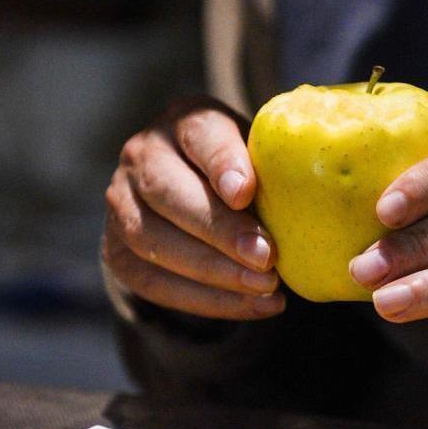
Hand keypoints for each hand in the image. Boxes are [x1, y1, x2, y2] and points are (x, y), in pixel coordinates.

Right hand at [102, 96, 284, 319]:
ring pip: (153, 242)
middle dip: (219, 230)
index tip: (245, 193)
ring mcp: (120, 204)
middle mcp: (141, 155)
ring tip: (265, 287)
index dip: (222, 164)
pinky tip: (254, 306)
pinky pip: (156, 283)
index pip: (200, 136)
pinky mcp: (117, 252)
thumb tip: (309, 201)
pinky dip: (208, 301)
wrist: (194, 196)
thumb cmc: (245, 174)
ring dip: (214, 272)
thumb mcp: (260, 157)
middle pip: (167, 192)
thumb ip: (274, 170)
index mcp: (185, 121)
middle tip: (267, 258)